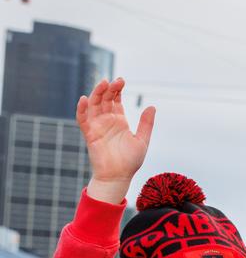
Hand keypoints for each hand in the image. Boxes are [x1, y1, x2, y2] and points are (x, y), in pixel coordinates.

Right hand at [77, 78, 155, 203]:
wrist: (119, 177)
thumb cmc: (130, 161)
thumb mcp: (142, 140)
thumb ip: (146, 124)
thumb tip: (152, 106)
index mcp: (119, 121)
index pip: (115, 100)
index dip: (117, 90)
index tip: (121, 81)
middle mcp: (107, 121)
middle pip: (104, 99)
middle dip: (108, 89)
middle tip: (115, 81)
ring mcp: (97, 126)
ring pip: (93, 105)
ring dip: (96, 94)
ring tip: (103, 84)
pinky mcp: (89, 134)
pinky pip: (82, 119)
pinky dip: (81, 109)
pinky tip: (84, 99)